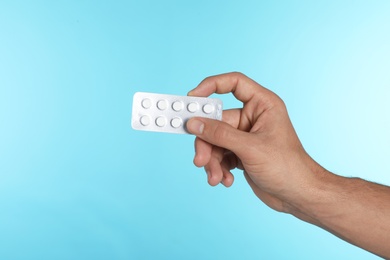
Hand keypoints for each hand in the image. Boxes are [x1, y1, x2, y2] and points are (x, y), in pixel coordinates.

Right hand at [187, 72, 323, 212]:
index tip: (192, 98)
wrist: (298, 196)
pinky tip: (225, 180)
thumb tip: (194, 123)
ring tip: (216, 177)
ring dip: (212, 161)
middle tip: (200, 160)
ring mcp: (245, 136)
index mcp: (262, 105)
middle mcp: (252, 118)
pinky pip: (219, 155)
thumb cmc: (287, 167)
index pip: (234, 83)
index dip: (211, 86)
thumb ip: (220, 134)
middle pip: (216, 121)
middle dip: (207, 143)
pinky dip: (218, 168)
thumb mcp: (250, 148)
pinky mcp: (240, 153)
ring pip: (215, 141)